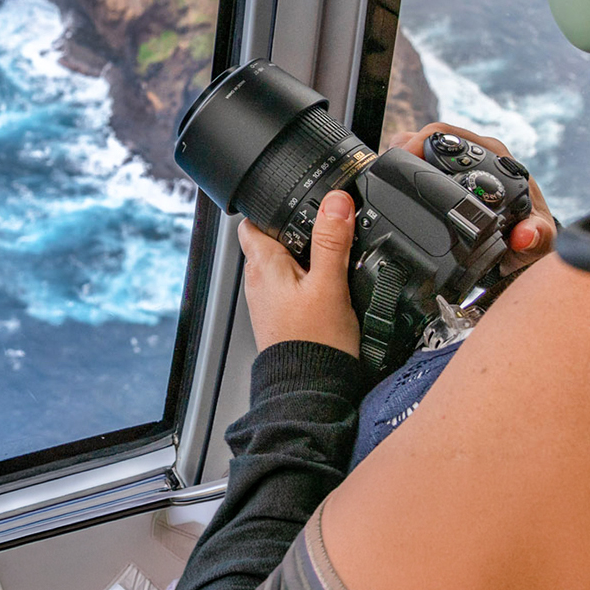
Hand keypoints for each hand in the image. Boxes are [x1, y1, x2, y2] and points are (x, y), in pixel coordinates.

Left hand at [238, 189, 360, 357]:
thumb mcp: (330, 284)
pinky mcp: (279, 316)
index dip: (272, 207)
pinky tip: (328, 288)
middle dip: (295, 232)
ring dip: (304, 257)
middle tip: (327, 232)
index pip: (253, 221)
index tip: (299, 202)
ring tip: (333, 261)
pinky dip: (307, 280)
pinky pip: (290, 286)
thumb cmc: (314, 343)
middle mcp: (257, 281)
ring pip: (282, 264)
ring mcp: (266, 300)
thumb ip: (331, 241)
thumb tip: (336, 202)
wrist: (310, 387)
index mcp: (262, 265)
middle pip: (271, 241)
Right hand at [383, 121, 555, 271]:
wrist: (524, 248)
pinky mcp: (449, 175)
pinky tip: (394, 184)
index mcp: (496, 159)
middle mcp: (478, 154)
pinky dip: (405, 169)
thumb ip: (536, 237)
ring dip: (402, 157)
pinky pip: (421, 163)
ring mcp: (462, 163)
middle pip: (430, 136)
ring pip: (421, 146)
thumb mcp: (537, 243)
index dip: (422, 141)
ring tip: (385, 177)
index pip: (452, 135)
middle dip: (404, 148)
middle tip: (386, 170)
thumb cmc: (531, 239)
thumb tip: (524, 235)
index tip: (404, 158)